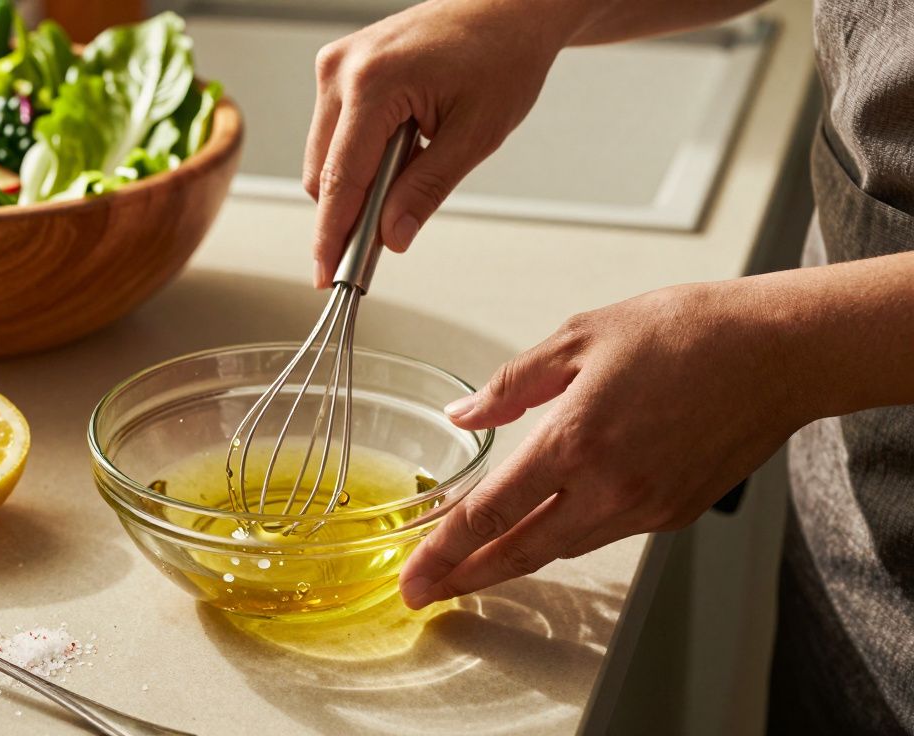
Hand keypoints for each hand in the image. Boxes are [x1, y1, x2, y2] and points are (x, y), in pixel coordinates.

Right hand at [304, 0, 574, 286]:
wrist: (508, 8)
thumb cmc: (501, 56)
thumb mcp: (475, 135)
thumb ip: (426, 190)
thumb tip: (390, 237)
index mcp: (373, 83)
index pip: (338, 179)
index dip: (332, 236)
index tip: (326, 275)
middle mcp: (342, 70)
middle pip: (321, 174)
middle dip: (350, 211)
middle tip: (390, 231)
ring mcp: (335, 66)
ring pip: (324, 157)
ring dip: (359, 180)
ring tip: (417, 159)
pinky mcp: (339, 69)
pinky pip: (334, 133)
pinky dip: (361, 156)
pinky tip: (403, 143)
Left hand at [398, 280, 813, 608]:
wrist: (777, 352)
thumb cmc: (687, 332)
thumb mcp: (579, 337)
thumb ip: (513, 384)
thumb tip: (465, 414)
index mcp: (575, 439)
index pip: (491, 512)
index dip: (444, 550)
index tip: (415, 574)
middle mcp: (609, 485)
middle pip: (520, 551)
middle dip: (466, 578)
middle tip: (427, 594)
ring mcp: (645, 506)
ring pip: (562, 548)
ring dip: (514, 561)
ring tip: (474, 566)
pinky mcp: (674, 513)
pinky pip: (604, 533)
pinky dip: (566, 536)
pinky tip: (545, 528)